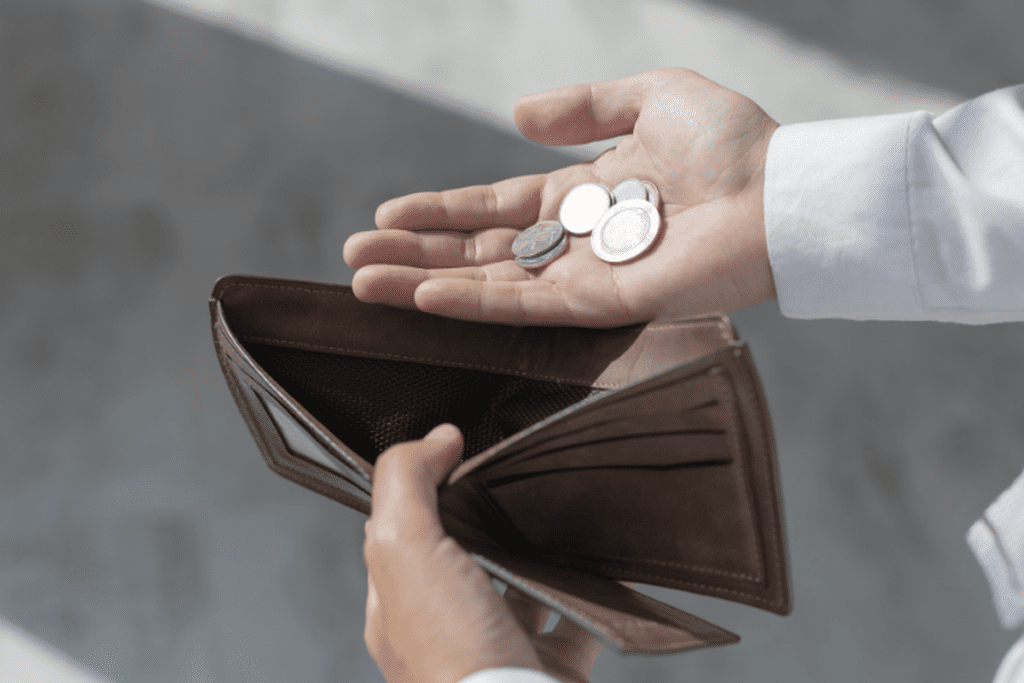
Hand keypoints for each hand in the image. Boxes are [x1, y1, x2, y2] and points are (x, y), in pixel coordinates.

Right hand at [344, 67, 778, 326]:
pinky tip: (424, 297)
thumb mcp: (652, 96)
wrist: (783, 191)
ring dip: (424, 283)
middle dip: (415, 254)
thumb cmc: (733, 142)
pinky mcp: (603, 306)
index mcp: (584, 194)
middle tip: (355, 259)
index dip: (440, 210)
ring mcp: (585, 277)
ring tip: (364, 283)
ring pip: (488, 283)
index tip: (388, 215)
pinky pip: (525, 305)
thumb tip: (516, 115)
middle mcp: (576, 240)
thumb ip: (583, 107)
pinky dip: (472, 302)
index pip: (495, 206)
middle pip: (479, 250)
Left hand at [364, 424, 603, 682]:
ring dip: (535, 555)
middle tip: (511, 483)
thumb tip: (435, 438)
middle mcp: (442, 629)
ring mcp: (496, 650)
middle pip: (462, 556)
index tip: (455, 453)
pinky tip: (602, 570)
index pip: (399, 532)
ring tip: (557, 518)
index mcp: (397, 604)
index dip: (422, 488)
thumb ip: (406, 483)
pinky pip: (572, 622)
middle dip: (486, 520)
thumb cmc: (454, 656)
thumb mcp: (406, 549)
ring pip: (516, 588)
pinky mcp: (547, 666)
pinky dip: (588, 594)